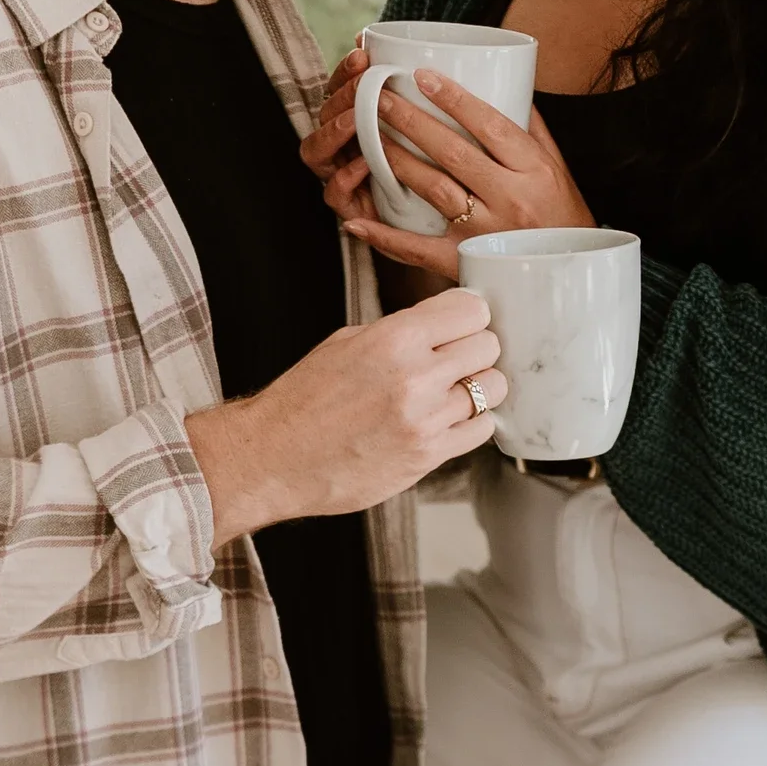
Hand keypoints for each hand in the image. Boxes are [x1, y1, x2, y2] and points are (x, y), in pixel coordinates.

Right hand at [183, 287, 504, 545]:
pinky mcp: (427, 457)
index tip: (460, 323)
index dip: (468, 314)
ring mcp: (425, 420)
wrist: (274, 456)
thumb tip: (444, 323)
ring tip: (453, 390)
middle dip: (475, 348)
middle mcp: (415, 376)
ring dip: (477, 386)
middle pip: (488, 345)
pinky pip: (481, 429)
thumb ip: (401, 331)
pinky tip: (449, 419)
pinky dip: (472, 421)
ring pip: (492, 388)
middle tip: (457, 357)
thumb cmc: (304, 398)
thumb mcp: (348, 342)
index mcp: (394, 338)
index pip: (471, 308)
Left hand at [318, 65, 594, 280]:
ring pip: (433, 189)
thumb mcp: (556, 165)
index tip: (422, 76)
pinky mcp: (465, 262)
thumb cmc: (564, 213)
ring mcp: (485, 233)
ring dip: (397, 161)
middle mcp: (511, 199)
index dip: (454, 99)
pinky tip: (356, 221)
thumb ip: (528, 126)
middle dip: (411, 121)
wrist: (572, 273)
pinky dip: (385, 236)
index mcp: (533, 169)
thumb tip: (503, 81)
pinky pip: (419, 250)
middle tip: (379, 98)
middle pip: (452, 153)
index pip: (490, 125)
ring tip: (369, 136)